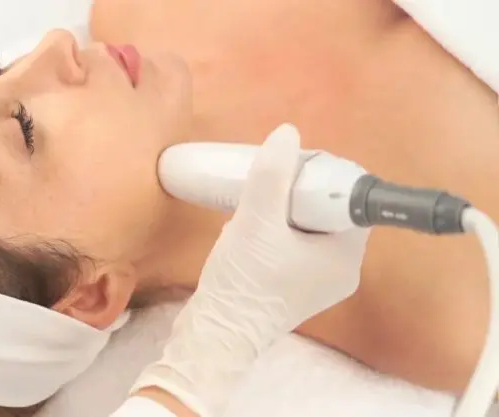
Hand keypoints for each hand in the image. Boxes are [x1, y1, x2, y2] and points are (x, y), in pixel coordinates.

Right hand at [131, 124, 369, 416]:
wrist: (215, 334)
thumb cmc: (243, 282)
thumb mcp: (256, 221)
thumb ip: (272, 175)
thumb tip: (287, 133)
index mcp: (345, 258)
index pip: (349, 203)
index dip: (324, 180)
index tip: (294, 170)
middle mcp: (340, 273)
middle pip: (328, 214)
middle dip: (297, 196)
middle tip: (269, 188)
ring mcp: (317, 284)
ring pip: (309, 229)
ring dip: (283, 213)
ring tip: (254, 210)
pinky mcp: (294, 289)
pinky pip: (295, 247)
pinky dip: (275, 233)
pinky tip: (249, 232)